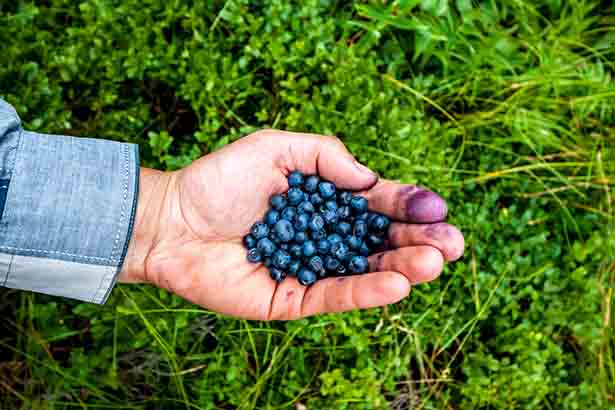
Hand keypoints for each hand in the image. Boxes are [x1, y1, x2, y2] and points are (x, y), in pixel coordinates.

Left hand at [119, 130, 464, 319]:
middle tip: (452, 242)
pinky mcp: (293, 299)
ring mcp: (311, 269)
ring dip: (403, 267)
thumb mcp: (276, 147)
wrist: (170, 221)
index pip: (376, 205)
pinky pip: (335, 296)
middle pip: (381, 241)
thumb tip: (370, 179)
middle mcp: (324, 236)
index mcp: (324, 201)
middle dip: (419, 241)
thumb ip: (325, 155)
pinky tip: (397, 282)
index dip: (408, 205)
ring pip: (366, 271)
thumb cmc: (220, 181)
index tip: (435, 206)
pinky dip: (366, 290)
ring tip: (434, 261)